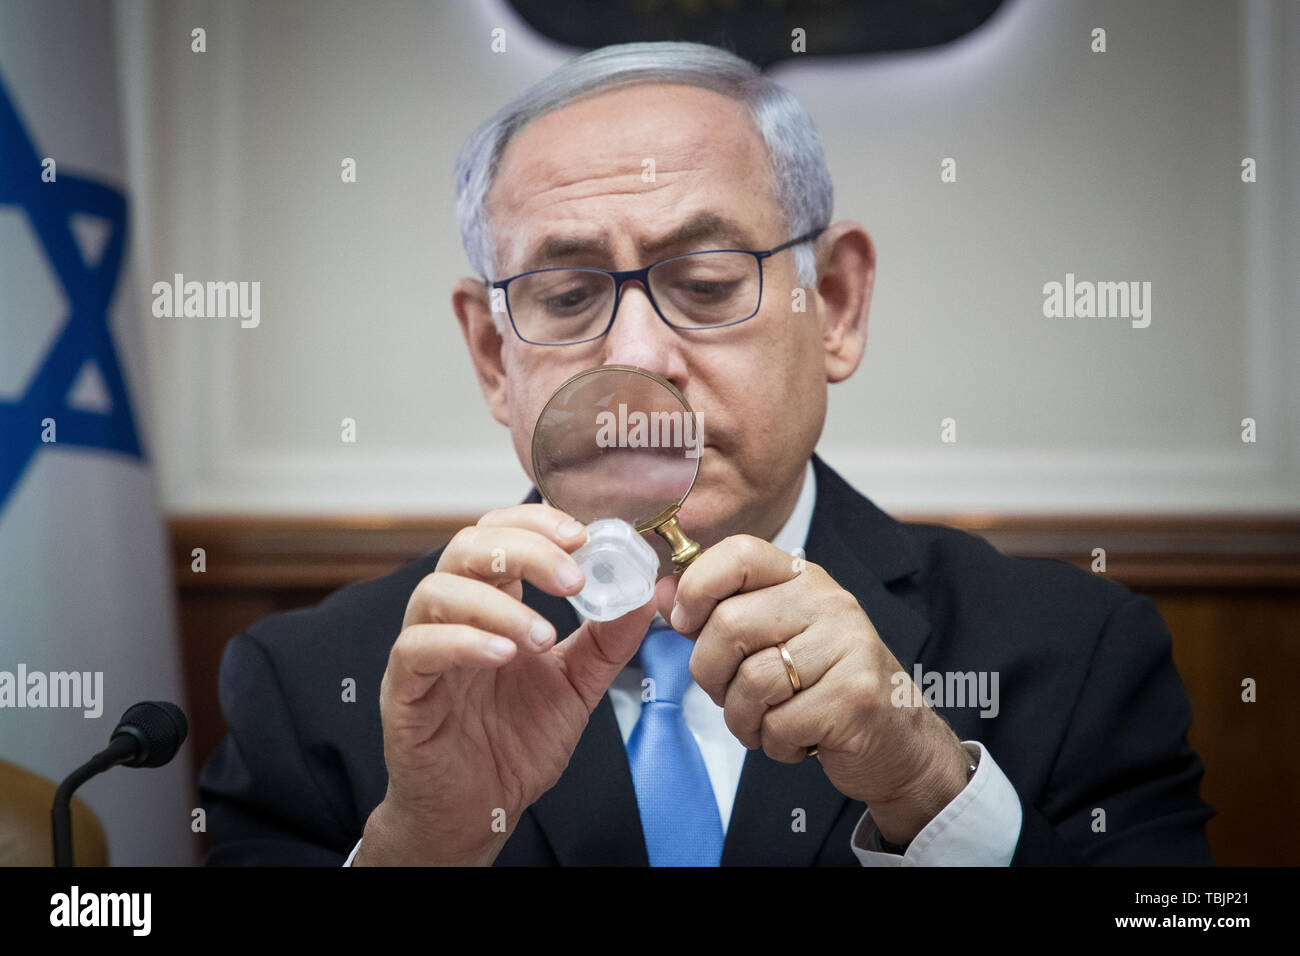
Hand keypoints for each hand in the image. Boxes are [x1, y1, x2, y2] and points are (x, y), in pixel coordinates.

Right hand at [354, 504, 655, 865]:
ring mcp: (422, 650)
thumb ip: (607, 639)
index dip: (537, 523)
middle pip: (467, 546)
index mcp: (492, 603)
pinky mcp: (402, 690)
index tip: (583, 536)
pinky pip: (417, 648)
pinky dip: (462, 643)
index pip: (500, 532)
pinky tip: (504, 656)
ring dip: (498, 604)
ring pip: (438, 592)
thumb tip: (646, 594)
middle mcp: (452, 616)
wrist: (481, 810)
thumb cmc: (517, 742)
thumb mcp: (578, 684)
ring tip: (543, 637)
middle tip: (572, 578)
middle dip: (524, 550)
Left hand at [659, 535, 970, 844]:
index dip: (696, 586)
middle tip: (727, 694)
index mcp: (803, 579)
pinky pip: (779, 724)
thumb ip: (718, 611)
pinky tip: (796, 739)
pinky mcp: (855, 697)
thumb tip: (662, 592)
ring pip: (751, 682)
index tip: (684, 623)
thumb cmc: (822, 684)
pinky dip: (774, 744)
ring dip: (742, 718)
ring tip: (765, 722)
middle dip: (711, 674)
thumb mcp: (773, 636)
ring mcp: (847, 647)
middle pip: (730, 625)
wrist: (896, 739)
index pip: (740, 553)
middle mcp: (829, 603)